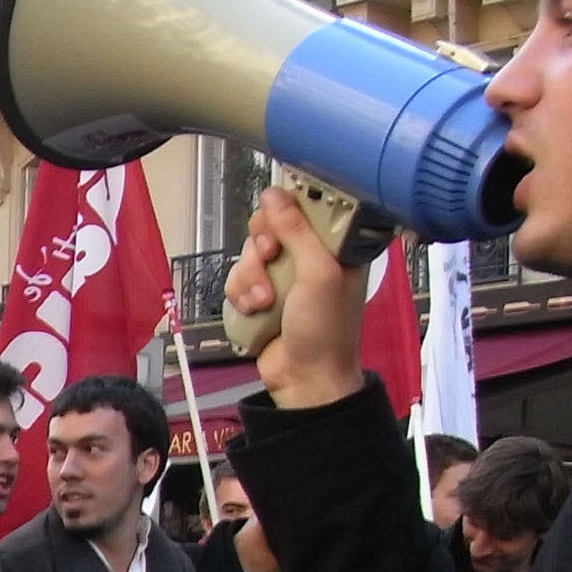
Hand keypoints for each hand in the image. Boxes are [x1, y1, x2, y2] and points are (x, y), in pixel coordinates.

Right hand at [227, 187, 373, 410]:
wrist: (305, 378)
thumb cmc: (326, 328)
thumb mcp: (319, 273)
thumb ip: (296, 231)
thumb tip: (273, 193)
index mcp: (335, 244)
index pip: (304, 205)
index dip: (285, 210)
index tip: (279, 225)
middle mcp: (309, 255)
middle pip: (268, 225)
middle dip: (261, 247)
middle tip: (269, 259)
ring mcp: (283, 276)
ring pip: (248, 253)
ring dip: (249, 276)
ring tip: (263, 301)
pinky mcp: (261, 294)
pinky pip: (237, 278)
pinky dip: (240, 294)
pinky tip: (254, 311)